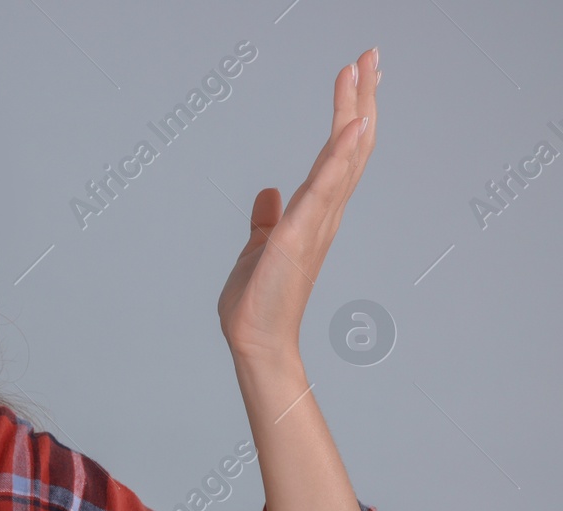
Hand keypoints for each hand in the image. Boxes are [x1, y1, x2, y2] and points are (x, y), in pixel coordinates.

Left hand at [217, 46, 379, 364]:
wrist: (255, 339)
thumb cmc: (259, 300)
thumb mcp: (259, 245)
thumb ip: (266, 217)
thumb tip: (267, 192)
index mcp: (316, 212)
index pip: (339, 152)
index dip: (350, 111)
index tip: (358, 73)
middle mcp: (325, 213)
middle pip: (352, 145)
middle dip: (362, 98)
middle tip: (372, 54)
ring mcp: (315, 222)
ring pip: (344, 158)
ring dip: (354, 113)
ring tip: (364, 72)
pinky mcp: (297, 234)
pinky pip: (324, 189)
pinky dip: (339, 157)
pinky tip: (352, 127)